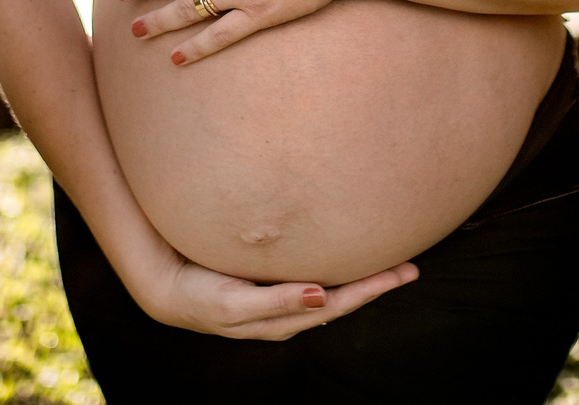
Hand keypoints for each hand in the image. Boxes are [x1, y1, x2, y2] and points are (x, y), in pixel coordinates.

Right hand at [133, 247, 418, 339]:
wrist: (167, 290)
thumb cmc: (201, 295)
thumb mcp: (237, 303)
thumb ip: (278, 301)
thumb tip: (323, 296)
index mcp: (287, 316)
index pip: (342, 302)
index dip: (373, 288)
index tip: (404, 271)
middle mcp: (291, 311)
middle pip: (344, 298)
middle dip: (376, 284)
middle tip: (410, 266)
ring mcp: (282, 301)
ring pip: (332, 292)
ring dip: (360, 280)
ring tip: (388, 263)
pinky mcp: (269, 288)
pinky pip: (314, 283)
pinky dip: (335, 274)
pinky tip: (344, 261)